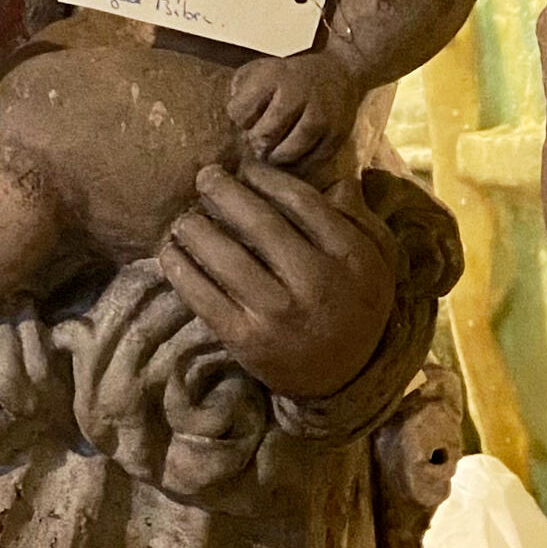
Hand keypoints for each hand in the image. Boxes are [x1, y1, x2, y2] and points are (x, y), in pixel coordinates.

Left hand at [159, 164, 396, 399]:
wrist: (345, 378)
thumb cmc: (356, 306)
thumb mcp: (377, 260)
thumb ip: (359, 218)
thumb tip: (337, 179)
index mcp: (349, 255)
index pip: (301, 202)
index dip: (266, 179)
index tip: (246, 169)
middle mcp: (315, 281)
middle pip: (259, 223)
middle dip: (224, 193)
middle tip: (204, 177)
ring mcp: (278, 313)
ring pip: (225, 257)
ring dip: (195, 229)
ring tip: (183, 218)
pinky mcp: (246, 339)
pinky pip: (204, 296)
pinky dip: (180, 270)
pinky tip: (169, 252)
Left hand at [227, 46, 358, 178]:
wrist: (341, 72)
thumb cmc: (292, 77)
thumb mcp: (261, 70)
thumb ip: (240, 91)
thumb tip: (235, 123)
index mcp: (275, 76)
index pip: (239, 112)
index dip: (240, 119)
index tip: (248, 117)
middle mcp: (299, 94)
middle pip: (264, 136)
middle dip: (257, 142)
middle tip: (260, 140)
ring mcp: (320, 116)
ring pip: (287, 154)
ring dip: (275, 157)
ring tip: (274, 150)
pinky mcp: (336, 136)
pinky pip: (309, 164)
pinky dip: (297, 165)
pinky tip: (293, 154)